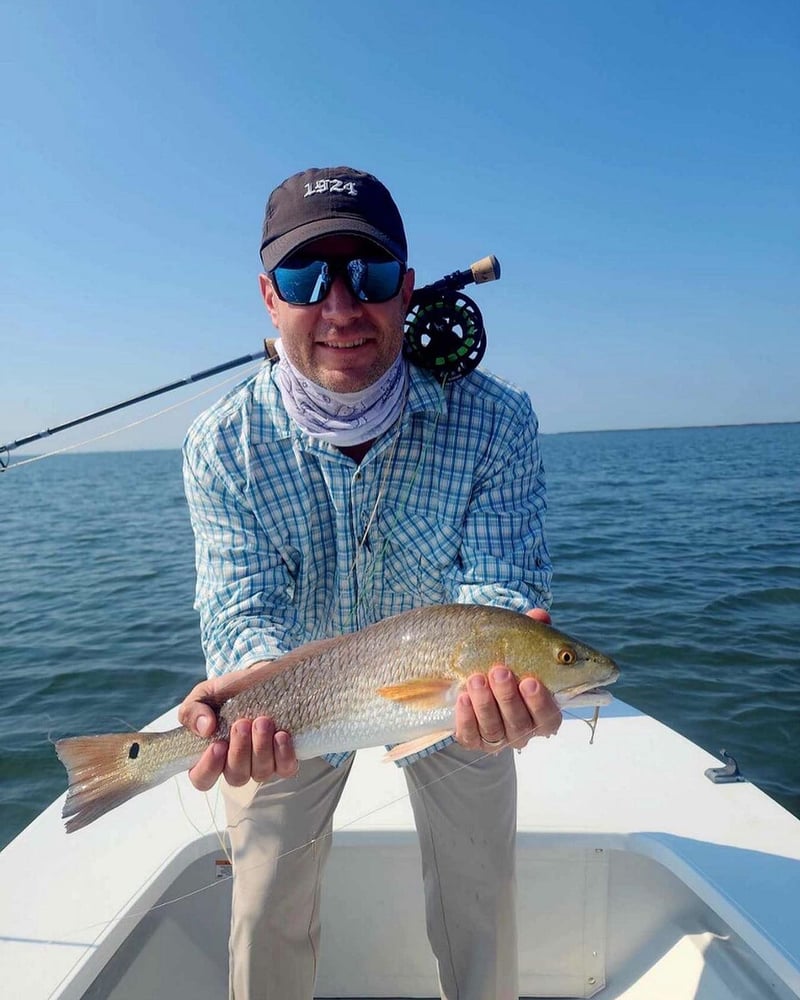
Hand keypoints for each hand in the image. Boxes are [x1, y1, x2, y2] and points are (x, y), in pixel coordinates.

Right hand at [177, 669, 298, 790]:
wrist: (259, 678)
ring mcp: (261, 764)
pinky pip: (286, 768)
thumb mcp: (203, 695)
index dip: (209, 768)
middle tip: (242, 723)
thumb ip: (192, 711)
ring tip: (263, 722)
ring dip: (261, 747)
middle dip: (240, 750)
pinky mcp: (284, 758)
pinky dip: (284, 754)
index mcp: (211, 755)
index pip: (202, 779)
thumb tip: (205, 728)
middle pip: (236, 776)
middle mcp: (236, 765)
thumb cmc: (227, 692)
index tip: (217, 745)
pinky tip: (281, 735)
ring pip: (260, 772)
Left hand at [455, 608, 561, 752]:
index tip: (530, 680)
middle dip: (509, 697)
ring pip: (495, 729)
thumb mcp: (516, 640)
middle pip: (521, 724)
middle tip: (499, 671)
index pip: (550, 717)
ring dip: (486, 704)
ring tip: (476, 679)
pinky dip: (466, 718)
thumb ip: (532, 629)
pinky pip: (469, 735)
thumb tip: (541, 616)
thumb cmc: (503, 656)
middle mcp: (522, 728)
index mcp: (541, 710)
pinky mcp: (471, 738)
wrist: (467, 666)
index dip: (542, 702)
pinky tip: (462, 697)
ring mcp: (496, 736)